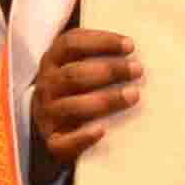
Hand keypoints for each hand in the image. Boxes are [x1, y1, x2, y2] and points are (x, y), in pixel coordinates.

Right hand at [27, 22, 144, 160]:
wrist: (51, 122)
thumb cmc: (75, 89)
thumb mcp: (77, 65)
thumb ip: (98, 56)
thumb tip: (135, 53)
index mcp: (53, 60)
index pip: (71, 44)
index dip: (101, 42)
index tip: (130, 46)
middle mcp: (47, 85)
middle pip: (73, 74)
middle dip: (108, 71)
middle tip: (137, 70)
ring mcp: (47, 113)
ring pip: (72, 106)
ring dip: (105, 100)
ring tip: (133, 95)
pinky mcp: (53, 140)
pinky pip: (64, 142)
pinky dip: (83, 137)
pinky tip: (102, 131)